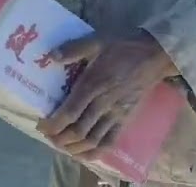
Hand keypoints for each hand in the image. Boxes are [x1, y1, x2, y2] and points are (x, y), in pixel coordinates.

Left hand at [37, 31, 177, 160]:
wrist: (154, 54)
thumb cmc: (123, 45)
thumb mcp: (97, 40)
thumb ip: (74, 48)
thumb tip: (51, 56)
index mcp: (93, 84)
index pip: (69, 113)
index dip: (53, 124)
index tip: (41, 125)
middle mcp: (103, 103)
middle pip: (78, 131)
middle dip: (59, 138)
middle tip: (46, 136)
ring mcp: (116, 113)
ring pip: (92, 140)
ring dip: (74, 147)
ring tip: (60, 145)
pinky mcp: (126, 118)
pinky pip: (111, 141)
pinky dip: (95, 152)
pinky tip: (83, 153)